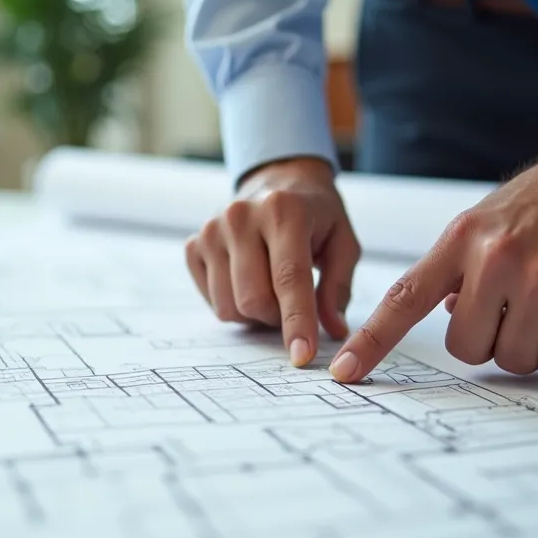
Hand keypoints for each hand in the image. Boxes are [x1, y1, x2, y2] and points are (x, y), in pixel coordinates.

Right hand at [185, 157, 361, 365]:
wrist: (278, 181)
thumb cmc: (316, 217)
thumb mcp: (343, 243)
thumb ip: (339, 287)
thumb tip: (334, 330)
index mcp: (284, 211)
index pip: (289, 279)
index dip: (296, 322)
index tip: (301, 356)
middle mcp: (240, 216)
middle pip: (253, 300)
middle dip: (276, 318)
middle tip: (293, 306)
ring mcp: (211, 230)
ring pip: (229, 307)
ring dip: (255, 315)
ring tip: (272, 290)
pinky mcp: (194, 244)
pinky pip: (212, 301)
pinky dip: (233, 304)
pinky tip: (248, 280)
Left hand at [328, 141, 537, 380]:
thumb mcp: (483, 224)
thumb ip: (457, 270)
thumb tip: (447, 314)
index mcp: (460, 241)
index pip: (403, 298)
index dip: (372, 341)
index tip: (344, 371)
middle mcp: (494, 260)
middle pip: (466, 348)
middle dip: (486, 341)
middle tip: (510, 311)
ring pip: (513, 359)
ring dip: (529, 345)